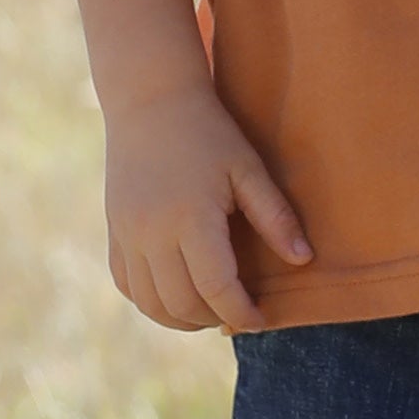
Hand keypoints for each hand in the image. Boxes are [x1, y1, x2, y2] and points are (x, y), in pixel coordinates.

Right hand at [103, 81, 312, 332]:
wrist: (151, 99)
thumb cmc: (208, 130)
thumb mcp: (247, 166)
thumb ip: (274, 216)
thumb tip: (305, 260)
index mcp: (191, 217)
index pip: (217, 288)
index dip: (242, 312)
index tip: (261, 319)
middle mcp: (153, 233)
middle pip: (182, 305)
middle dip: (214, 318)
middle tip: (238, 312)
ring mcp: (127, 235)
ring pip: (151, 304)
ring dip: (181, 319)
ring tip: (210, 310)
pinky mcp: (113, 232)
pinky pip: (127, 286)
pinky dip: (151, 302)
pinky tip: (176, 293)